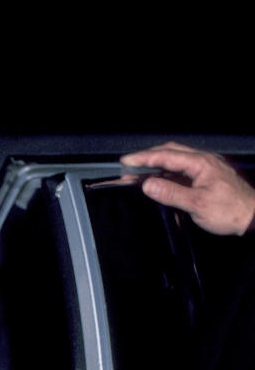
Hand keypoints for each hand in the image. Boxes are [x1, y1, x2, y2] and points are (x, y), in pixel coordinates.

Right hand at [121, 143, 254, 235]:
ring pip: (176, 162)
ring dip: (157, 167)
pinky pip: (184, 172)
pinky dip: (168, 175)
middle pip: (170, 153)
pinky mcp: (208, 178)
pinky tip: (160, 183)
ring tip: (140, 176)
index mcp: (201, 163)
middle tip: (130, 166)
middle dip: (148, 158)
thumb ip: (171, 193)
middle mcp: (204, 161)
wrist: (253, 217)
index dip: (144, 158)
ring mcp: (206, 169)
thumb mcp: (197, 204)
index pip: (166, 155)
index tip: (127, 162)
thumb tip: (149, 185)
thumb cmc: (231, 211)